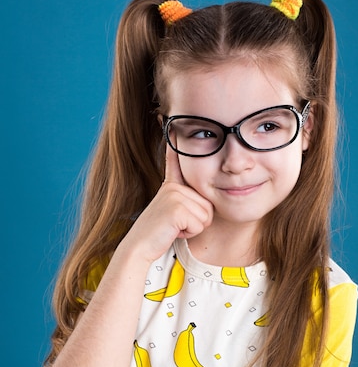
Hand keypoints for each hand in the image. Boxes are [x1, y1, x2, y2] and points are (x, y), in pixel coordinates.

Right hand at [122, 146, 213, 262]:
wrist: (140, 247)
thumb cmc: (159, 233)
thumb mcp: (173, 211)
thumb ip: (186, 200)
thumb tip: (190, 186)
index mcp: (172, 185)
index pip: (174, 160)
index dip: (175, 143)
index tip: (166, 119)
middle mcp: (173, 186)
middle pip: (208, 204)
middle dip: (197, 220)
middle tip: (176, 224)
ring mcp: (174, 195)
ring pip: (206, 216)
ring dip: (193, 228)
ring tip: (174, 227)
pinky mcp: (176, 208)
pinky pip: (200, 224)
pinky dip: (189, 233)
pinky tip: (173, 231)